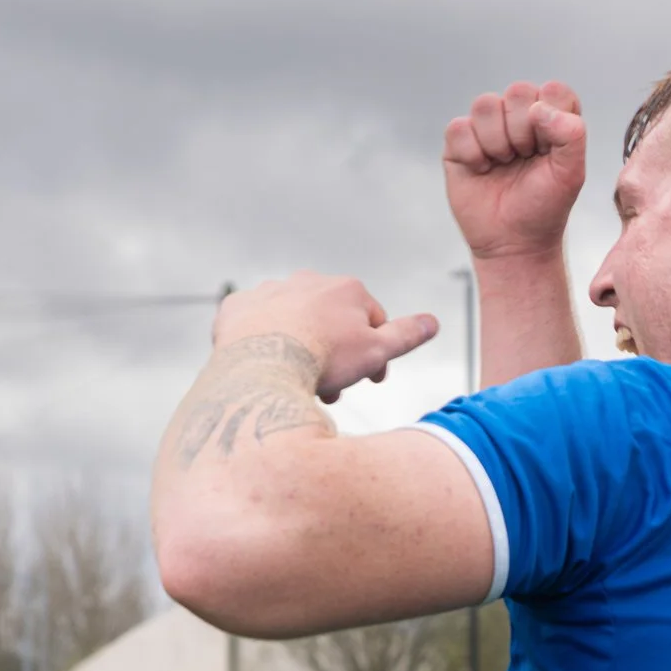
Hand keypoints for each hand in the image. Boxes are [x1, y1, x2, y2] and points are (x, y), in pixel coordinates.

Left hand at [213, 273, 437, 402]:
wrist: (262, 365)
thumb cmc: (323, 359)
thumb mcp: (377, 352)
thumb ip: (406, 335)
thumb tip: (432, 322)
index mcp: (347, 289)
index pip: (372, 321)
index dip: (375, 354)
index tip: (370, 380)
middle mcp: (308, 281)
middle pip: (331, 321)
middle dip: (335, 354)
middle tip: (332, 390)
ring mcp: (271, 291)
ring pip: (294, 322)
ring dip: (300, 347)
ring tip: (298, 382)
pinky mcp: (238, 306)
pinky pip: (255, 322)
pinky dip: (262, 340)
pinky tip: (265, 363)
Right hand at [444, 81, 586, 261]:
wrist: (514, 242)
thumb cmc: (545, 206)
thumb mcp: (571, 173)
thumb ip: (571, 134)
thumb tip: (538, 108)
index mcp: (551, 116)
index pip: (552, 90)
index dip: (551, 120)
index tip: (549, 151)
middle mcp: (519, 116)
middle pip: (517, 92)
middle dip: (523, 132)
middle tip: (525, 160)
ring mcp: (488, 127)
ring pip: (485, 105)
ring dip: (497, 142)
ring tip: (503, 165)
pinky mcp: (459, 142)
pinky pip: (459, 127)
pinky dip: (473, 153)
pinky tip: (482, 170)